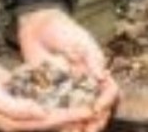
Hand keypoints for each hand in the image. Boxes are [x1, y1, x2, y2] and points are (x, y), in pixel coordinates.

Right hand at [0, 55, 93, 130]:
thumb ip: (16, 108)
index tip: (87, 111)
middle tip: (94, 108)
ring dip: (67, 106)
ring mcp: (20, 106)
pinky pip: (43, 96)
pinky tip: (70, 87)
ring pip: (50, 110)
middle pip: (52, 120)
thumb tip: (41, 113)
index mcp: (13, 123)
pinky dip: (57, 94)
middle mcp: (19, 118)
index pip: (47, 123)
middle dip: (72, 117)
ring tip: (87, 99)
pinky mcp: (21, 93)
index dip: (68, 118)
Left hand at [17, 8, 120, 131]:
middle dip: (96, 121)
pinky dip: (61, 121)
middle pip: (97, 109)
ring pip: (79, 114)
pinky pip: (59, 111)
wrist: (38, 26)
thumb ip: (92, 59)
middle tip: (89, 129)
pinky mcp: (51, 94)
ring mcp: (68, 91)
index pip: (109, 92)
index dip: (106, 102)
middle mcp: (85, 85)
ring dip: (79, 125)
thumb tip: (102, 77)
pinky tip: (58, 127)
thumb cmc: (63, 30)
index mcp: (96, 73)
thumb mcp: (81, 42)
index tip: (97, 108)